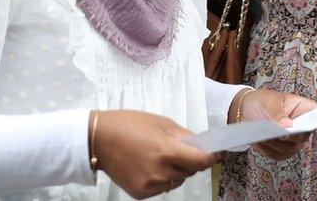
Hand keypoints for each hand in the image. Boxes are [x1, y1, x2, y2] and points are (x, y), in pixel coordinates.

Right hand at [93, 110, 219, 198]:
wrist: (98, 139)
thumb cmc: (129, 125)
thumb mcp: (161, 123)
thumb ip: (184, 136)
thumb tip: (203, 146)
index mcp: (167, 151)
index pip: (201, 162)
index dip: (212, 157)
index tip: (217, 153)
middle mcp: (160, 172)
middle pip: (190, 172)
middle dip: (190, 161)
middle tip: (178, 148)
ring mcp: (150, 186)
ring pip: (177, 181)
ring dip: (176, 171)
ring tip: (159, 156)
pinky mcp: (141, 194)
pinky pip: (162, 187)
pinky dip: (162, 178)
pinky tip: (148, 165)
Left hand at [229, 88, 316, 159]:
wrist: (246, 110)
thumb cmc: (262, 101)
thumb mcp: (268, 101)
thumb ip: (277, 113)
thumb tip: (287, 125)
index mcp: (304, 109)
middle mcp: (302, 126)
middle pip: (304, 136)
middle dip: (291, 136)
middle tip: (280, 134)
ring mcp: (293, 140)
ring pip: (290, 149)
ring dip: (275, 144)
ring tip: (262, 136)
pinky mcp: (281, 150)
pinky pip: (277, 155)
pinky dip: (267, 150)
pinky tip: (258, 142)